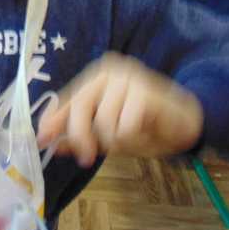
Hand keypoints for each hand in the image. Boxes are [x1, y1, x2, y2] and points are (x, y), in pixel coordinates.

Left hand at [36, 53, 202, 166]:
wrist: (186, 121)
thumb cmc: (144, 124)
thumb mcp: (106, 131)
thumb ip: (79, 132)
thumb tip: (49, 141)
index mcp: (96, 77)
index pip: (67, 99)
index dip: (53, 121)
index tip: (42, 140)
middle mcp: (109, 70)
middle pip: (81, 108)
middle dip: (81, 138)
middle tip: (87, 158)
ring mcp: (128, 78)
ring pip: (105, 123)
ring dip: (118, 140)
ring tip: (134, 134)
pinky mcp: (145, 92)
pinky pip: (125, 128)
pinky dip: (134, 139)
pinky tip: (147, 131)